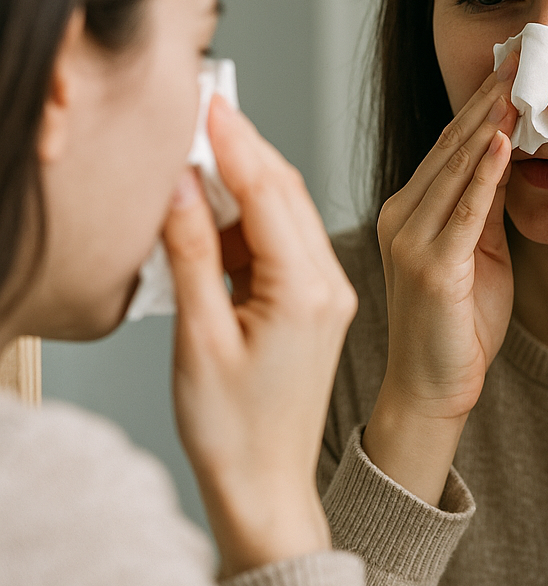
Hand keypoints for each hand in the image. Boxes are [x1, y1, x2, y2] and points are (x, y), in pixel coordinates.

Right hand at [163, 96, 355, 577]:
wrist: (267, 483)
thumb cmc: (233, 426)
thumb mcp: (200, 336)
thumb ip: (192, 252)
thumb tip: (181, 186)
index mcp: (305, 290)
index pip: (271, 193)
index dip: (237, 143)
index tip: (212, 102)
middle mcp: (327, 283)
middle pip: (289, 193)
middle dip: (248, 149)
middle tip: (211, 111)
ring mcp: (327, 292)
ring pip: (290, 212)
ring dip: (251, 181)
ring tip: (207, 155)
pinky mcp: (317, 302)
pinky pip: (288, 241)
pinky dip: (256, 219)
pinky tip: (224, 210)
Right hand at [363, 53, 518, 503]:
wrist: (432, 389)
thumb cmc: (458, 324)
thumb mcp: (476, 252)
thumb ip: (485, 205)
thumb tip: (510, 157)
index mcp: (415, 208)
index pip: (455, 141)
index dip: (487, 99)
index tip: (520, 62)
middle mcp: (405, 214)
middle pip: (453, 142)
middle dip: (492, 95)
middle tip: (527, 51)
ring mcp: (412, 239)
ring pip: (455, 167)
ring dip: (490, 120)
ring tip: (521, 79)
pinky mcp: (429, 267)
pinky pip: (463, 211)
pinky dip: (483, 173)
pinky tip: (502, 140)